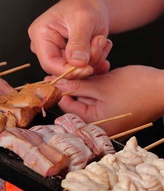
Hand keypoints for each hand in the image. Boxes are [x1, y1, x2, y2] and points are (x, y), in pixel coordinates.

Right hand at [28, 0, 110, 78]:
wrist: (92, 4)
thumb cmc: (83, 3)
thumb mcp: (83, 18)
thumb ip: (79, 42)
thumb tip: (77, 63)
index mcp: (41, 36)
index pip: (49, 63)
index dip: (68, 71)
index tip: (88, 68)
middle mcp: (46, 48)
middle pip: (63, 69)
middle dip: (85, 62)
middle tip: (99, 43)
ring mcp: (57, 55)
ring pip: (75, 71)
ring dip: (94, 59)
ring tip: (100, 39)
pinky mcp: (68, 60)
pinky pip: (82, 69)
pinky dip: (96, 61)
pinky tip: (101, 46)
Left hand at [45, 65, 163, 135]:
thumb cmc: (137, 88)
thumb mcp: (103, 86)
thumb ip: (78, 86)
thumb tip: (58, 84)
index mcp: (95, 123)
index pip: (68, 106)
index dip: (61, 90)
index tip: (53, 76)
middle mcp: (99, 122)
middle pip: (78, 101)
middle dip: (74, 83)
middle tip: (66, 68)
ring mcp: (107, 114)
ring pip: (88, 95)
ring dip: (85, 81)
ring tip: (83, 67)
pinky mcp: (113, 105)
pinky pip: (99, 94)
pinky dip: (96, 84)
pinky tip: (96, 71)